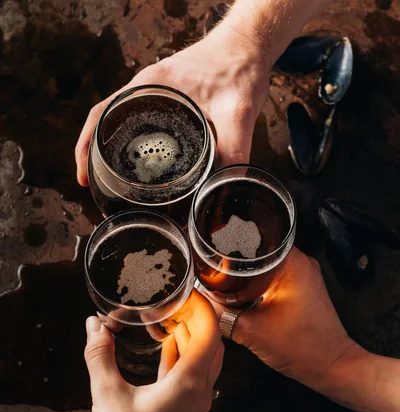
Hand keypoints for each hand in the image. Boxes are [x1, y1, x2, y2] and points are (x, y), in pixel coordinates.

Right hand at [75, 20, 269, 184]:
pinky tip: (137, 164)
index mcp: (149, 87)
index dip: (85, 147)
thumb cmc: (240, 70)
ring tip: (110, 183)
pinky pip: (136, 121)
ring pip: (118, 123)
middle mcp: (145, 89)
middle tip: (96, 189)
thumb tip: (228, 188)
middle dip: (93, 156)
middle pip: (103, 122)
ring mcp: (154, 94)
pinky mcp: (166, 99)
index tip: (82, 176)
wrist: (248, 47)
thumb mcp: (238, 114)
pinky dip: (128, 142)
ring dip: (108, 150)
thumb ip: (236, 152)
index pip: (100, 115)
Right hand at [84, 290, 223, 411]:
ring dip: (192, 337)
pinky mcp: (185, 411)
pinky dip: (183, 356)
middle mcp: (200, 392)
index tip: (191, 289)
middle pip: (211, 344)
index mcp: (188, 383)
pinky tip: (167, 345)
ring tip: (172, 316)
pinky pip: (192, 375)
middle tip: (179, 298)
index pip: (210, 333)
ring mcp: (195, 404)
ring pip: (204, 360)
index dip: (204, 307)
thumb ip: (100, 355)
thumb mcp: (106, 394)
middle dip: (198, 318)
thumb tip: (94, 324)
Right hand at [211, 248, 360, 393]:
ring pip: (265, 266)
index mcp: (291, 263)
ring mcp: (303, 276)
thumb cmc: (303, 348)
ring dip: (246, 275)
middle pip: (257, 252)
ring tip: (224, 283)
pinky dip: (258, 285)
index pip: (252, 239)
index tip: (210, 253)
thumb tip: (200, 303)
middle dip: (234, 262)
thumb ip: (221, 315)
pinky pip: (274, 278)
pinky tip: (243, 296)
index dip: (228, 244)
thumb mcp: (251, 331)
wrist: (331, 367)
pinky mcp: (302, 290)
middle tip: (212, 271)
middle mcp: (300, 263)